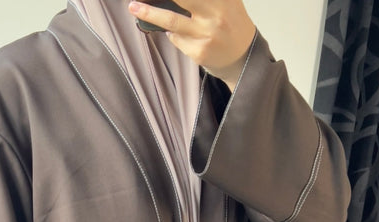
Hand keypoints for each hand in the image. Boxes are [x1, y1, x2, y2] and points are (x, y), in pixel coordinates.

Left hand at [128, 0, 254, 90]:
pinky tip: (175, 32)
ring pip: (171, 21)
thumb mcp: (227, 1)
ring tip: (134, 6)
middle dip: (155, 1)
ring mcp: (207, 35)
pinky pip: (176, 39)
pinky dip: (172, 34)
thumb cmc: (231, 24)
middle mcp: (216, 14)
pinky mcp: (200, 52)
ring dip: (149, 13)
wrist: (244, 58)